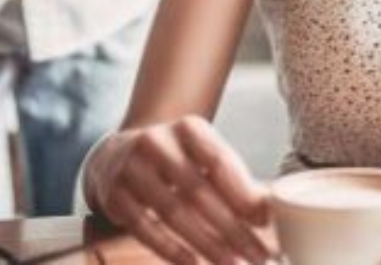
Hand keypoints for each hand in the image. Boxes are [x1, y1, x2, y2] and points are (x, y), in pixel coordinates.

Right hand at [87, 116, 273, 264]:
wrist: (117, 155)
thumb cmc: (175, 161)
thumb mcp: (202, 157)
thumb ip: (233, 181)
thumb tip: (266, 212)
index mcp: (187, 128)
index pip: (219, 162)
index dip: (243, 194)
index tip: (265, 224)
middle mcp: (156, 142)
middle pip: (198, 191)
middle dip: (232, 229)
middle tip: (259, 256)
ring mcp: (131, 168)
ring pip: (173, 212)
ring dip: (208, 245)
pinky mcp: (114, 195)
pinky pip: (145, 228)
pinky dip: (172, 250)